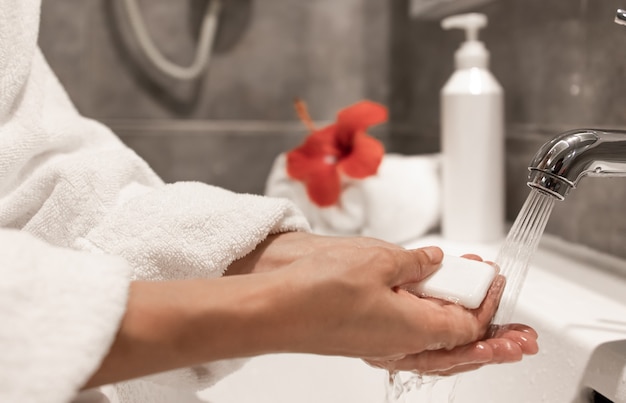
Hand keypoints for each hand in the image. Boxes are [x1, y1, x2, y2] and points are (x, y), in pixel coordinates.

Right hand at [230, 234, 537, 372]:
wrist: (271, 309)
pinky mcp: (362, 338)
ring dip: (466, 343)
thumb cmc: (318, 289)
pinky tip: (432, 324)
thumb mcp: (379, 260)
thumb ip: (415, 262)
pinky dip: (432, 336)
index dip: (487, 302)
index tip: (492, 280)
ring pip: (436, 351)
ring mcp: (380, 345)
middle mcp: (401, 345)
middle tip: (518, 339)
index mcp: (414, 328)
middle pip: (459, 347)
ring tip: (489, 339)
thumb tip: (433, 261)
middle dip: (493, 341)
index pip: (468, 322)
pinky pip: (410, 344)